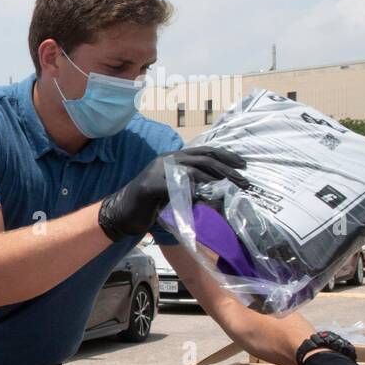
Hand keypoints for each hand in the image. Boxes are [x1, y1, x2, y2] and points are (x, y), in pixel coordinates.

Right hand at [98, 146, 247, 240]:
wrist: (120, 214)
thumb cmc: (148, 205)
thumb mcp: (173, 189)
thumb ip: (190, 183)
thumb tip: (219, 187)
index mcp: (172, 158)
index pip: (204, 151)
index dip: (226, 156)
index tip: (243, 165)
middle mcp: (166, 160)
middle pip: (203, 159)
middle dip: (227, 169)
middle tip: (244, 181)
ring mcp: (157, 171)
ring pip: (193, 170)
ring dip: (216, 181)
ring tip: (232, 191)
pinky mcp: (151, 186)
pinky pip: (179, 187)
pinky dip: (195, 192)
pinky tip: (208, 199)